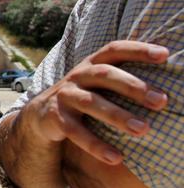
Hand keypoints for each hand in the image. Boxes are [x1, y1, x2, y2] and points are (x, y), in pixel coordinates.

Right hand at [18, 41, 168, 164]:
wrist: (42, 114)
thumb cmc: (84, 95)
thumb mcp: (99, 82)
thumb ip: (123, 78)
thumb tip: (165, 88)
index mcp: (92, 64)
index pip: (114, 50)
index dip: (138, 50)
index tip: (164, 55)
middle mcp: (78, 76)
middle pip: (104, 74)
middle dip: (133, 86)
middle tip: (161, 101)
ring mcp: (65, 96)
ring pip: (91, 103)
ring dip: (117, 115)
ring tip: (143, 130)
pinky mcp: (55, 117)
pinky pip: (75, 131)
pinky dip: (95, 145)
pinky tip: (116, 157)